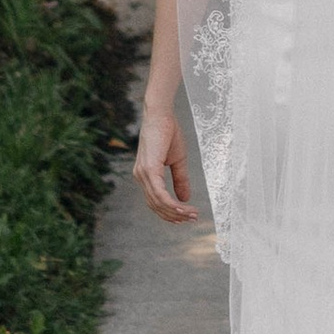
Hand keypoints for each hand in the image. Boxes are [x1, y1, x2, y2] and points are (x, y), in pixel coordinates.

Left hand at [133, 103, 196, 220]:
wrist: (162, 114)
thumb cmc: (169, 132)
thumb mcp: (178, 160)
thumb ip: (180, 180)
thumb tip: (185, 199)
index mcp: (145, 175)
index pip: (155, 201)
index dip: (170, 212)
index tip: (186, 217)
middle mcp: (140, 177)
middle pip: (156, 205)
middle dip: (174, 215)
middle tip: (192, 219)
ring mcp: (143, 174)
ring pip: (158, 202)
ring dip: (176, 211)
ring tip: (192, 214)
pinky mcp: (149, 169)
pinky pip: (159, 193)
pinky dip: (171, 203)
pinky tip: (183, 208)